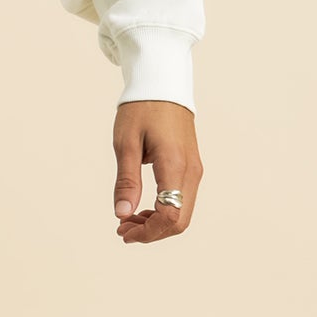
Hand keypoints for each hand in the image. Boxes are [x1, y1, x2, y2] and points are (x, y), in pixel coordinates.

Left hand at [112, 100, 201, 243]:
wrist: (163, 84)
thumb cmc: (142, 109)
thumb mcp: (126, 143)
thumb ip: (126, 181)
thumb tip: (122, 214)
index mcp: (175, 165)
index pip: (171, 215)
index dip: (148, 232)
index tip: (123, 232)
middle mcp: (191, 172)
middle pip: (180, 221)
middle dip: (151, 232)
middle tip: (122, 230)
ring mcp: (194, 170)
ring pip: (182, 213)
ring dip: (156, 223)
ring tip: (127, 220)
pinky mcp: (191, 167)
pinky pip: (182, 200)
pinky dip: (163, 210)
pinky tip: (142, 208)